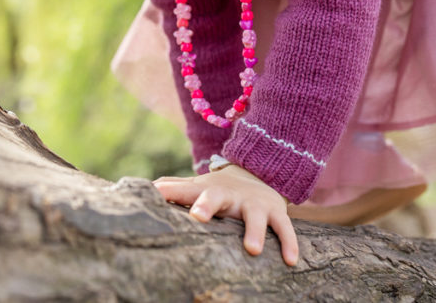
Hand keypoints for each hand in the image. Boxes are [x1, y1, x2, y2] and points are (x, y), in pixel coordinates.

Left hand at [153, 164, 298, 265]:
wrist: (259, 174)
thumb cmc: (219, 191)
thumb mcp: (198, 188)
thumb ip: (174, 188)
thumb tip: (145, 188)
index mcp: (206, 192)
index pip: (184, 190)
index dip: (170, 192)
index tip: (155, 195)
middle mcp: (229, 196)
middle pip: (215, 196)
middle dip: (207, 205)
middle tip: (198, 216)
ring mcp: (253, 204)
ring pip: (254, 216)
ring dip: (254, 231)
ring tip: (252, 250)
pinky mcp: (275, 213)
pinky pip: (284, 228)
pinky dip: (289, 243)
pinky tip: (290, 261)